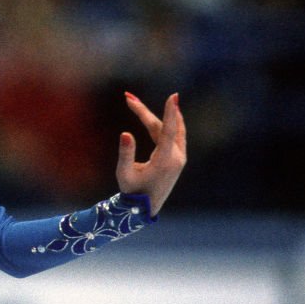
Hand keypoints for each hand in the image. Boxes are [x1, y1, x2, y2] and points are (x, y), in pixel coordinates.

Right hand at [115, 92, 186, 215]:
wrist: (146, 207)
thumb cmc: (133, 191)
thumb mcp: (124, 174)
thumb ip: (126, 154)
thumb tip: (125, 133)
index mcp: (165, 161)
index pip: (168, 131)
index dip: (170, 112)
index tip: (173, 96)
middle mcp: (176, 157)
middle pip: (163, 127)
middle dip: (144, 112)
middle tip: (128, 98)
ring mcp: (179, 157)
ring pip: (169, 129)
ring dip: (156, 115)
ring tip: (138, 102)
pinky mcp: (178, 158)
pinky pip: (174, 134)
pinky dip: (167, 122)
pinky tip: (163, 112)